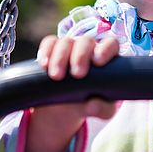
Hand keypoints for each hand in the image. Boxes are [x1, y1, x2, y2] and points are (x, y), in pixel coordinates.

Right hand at [25, 35, 119, 151]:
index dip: (107, 50)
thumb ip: (104, 108)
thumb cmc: (87, 106)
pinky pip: (48, 43)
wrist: (61, 110)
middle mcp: (88, 50)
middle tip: (77, 75)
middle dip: (81, 55)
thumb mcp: (99, 111)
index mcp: (106, 61)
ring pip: (66, 40)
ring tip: (55, 77)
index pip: (111, 45)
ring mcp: (69, 48)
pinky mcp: (50, 51)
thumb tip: (98, 103)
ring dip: (60, 56)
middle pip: (87, 40)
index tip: (100, 64)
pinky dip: (45, 51)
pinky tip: (41, 65)